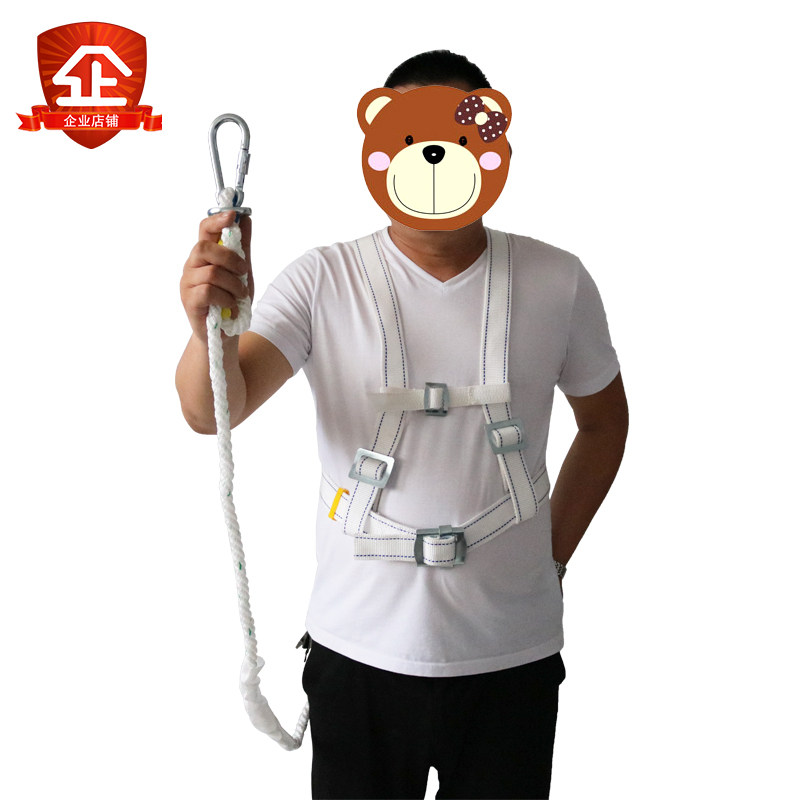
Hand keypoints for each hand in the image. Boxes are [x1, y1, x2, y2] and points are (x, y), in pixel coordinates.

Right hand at [180, 211, 252, 340]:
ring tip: (240, 297)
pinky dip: (227, 300)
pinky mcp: (189, 301)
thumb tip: (246, 219)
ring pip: (212, 273)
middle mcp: (192, 266)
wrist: (225, 334)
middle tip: (244, 272)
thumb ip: (242, 248)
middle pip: (205, 247)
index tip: (233, 215)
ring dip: (234, 285)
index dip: (217, 220)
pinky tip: (232, 308)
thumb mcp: (242, 273)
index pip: (205, 229)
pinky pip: (209, 292)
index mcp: (204, 256)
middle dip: (231, 259)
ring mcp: (187, 283)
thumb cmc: (231, 301)